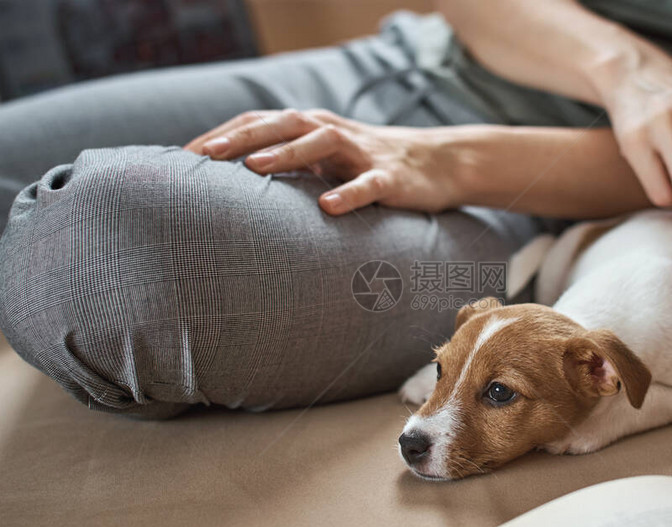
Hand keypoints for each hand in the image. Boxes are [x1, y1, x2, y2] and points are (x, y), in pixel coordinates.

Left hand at [184, 109, 460, 215]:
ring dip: (286, 153)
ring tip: (253, 168)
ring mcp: (361, 153)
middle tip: (203, 155)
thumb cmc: (367, 164)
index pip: (259, 123)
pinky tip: (329, 207)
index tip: (184, 156)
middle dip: (241, 137)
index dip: (223, 135)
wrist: (436, 162)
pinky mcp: (390, 177)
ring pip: (320, 144)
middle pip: (282, 125)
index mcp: (311, 129)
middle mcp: (331, 132)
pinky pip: (368, 184)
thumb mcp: (325, 161)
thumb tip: (237, 186)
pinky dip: (349, 193)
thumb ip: (289, 165)